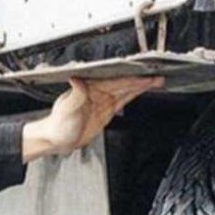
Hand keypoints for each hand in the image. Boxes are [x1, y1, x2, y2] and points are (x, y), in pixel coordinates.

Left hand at [20, 76, 164, 160]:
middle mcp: (98, 92)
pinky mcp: (105, 112)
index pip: (115, 82)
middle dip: (141, 80)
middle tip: (157, 77)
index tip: (144, 75)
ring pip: (125, 91)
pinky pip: (122, 100)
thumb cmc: (58, 124)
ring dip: (140, 86)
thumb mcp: (67, 107)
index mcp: (90, 88)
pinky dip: (133, 95)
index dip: (131, 79)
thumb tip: (77, 80)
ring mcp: (102, 101)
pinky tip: (141, 91)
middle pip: (124, 84)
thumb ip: (76, 94)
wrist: (57, 139)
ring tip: (156, 81)